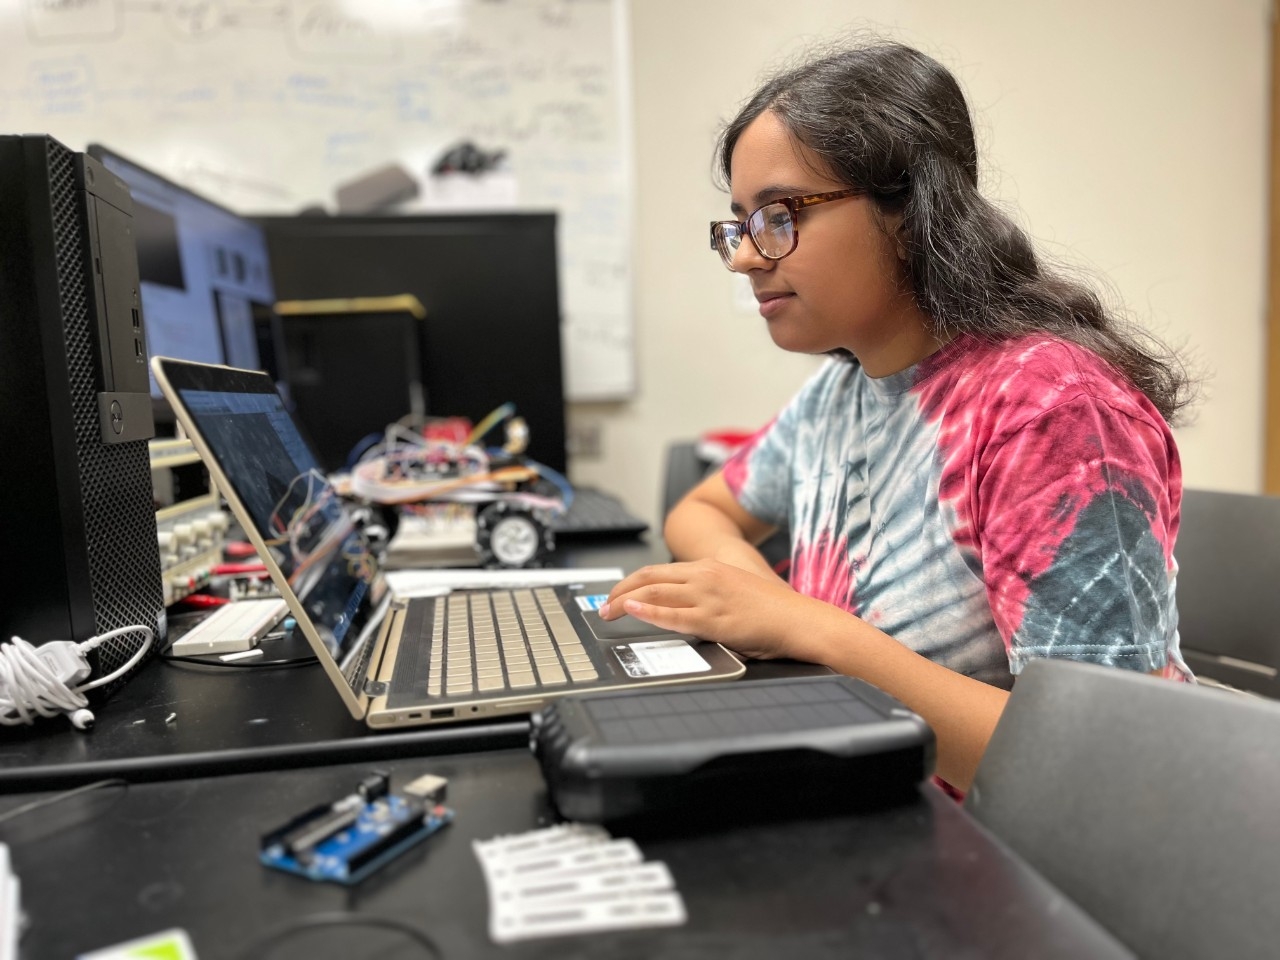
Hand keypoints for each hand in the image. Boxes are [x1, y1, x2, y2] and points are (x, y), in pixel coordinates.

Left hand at [600, 559, 827, 660]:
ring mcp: (708, 596)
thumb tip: (686, 613)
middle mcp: (705, 576)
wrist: (798, 620)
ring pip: (654, 592)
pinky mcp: (713, 619)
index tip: (617, 594)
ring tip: (608, 612)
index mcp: (710, 568)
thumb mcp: (734, 593)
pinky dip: (647, 611)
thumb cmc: (772, 612)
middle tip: (605, 605)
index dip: (632, 582)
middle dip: (620, 591)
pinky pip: (672, 614)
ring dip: (625, 602)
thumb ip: (708, 598)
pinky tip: (632, 611)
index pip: (659, 570)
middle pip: (649, 577)